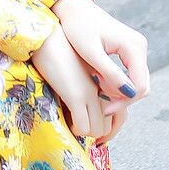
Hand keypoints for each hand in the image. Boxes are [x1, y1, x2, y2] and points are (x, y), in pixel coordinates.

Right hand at [29, 25, 113, 141]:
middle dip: (104, 132)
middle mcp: (103, 88)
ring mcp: (90, 93)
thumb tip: (95, 109)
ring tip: (76, 124)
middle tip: (87, 129)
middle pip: (114, 124)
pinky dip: (77, 129)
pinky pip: (84, 127)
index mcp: (106, 81)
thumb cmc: (59, 51)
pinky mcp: (76, 96)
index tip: (100, 130)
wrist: (47, 37)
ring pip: (99, 130)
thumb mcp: (81, 70)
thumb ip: (92, 87)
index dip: (112, 126)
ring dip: (88, 131)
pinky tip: (69, 121)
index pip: (121, 113)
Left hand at [50, 0, 150, 145]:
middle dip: (122, 98)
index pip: (140, 86)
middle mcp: (140, 47)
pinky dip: (117, 82)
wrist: (74, 9)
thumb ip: (110, 72)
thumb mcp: (91, 52)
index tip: (105, 108)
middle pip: (141, 85)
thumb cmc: (78, 27)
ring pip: (136, 81)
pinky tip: (99, 82)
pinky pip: (129, 73)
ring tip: (96, 89)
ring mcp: (136, 48)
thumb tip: (128, 93)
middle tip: (100, 103)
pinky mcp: (130, 50)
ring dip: (118, 90)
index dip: (125, 101)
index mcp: (134, 47)